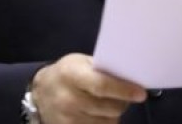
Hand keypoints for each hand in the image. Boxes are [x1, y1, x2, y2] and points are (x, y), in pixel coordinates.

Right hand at [31, 53, 146, 123]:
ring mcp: (68, 119)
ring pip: (108, 122)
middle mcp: (69, 99)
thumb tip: (129, 78)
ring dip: (114, 114)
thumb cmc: (66, 73)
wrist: (40, 93)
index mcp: (72, 75)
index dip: (124, 90)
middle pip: (109, 107)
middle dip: (123, 102)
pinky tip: (100, 113)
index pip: (102, 86)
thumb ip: (102, 70)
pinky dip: (104, 122)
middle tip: (127, 95)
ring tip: (109, 103)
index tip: (141, 93)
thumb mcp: (80, 63)